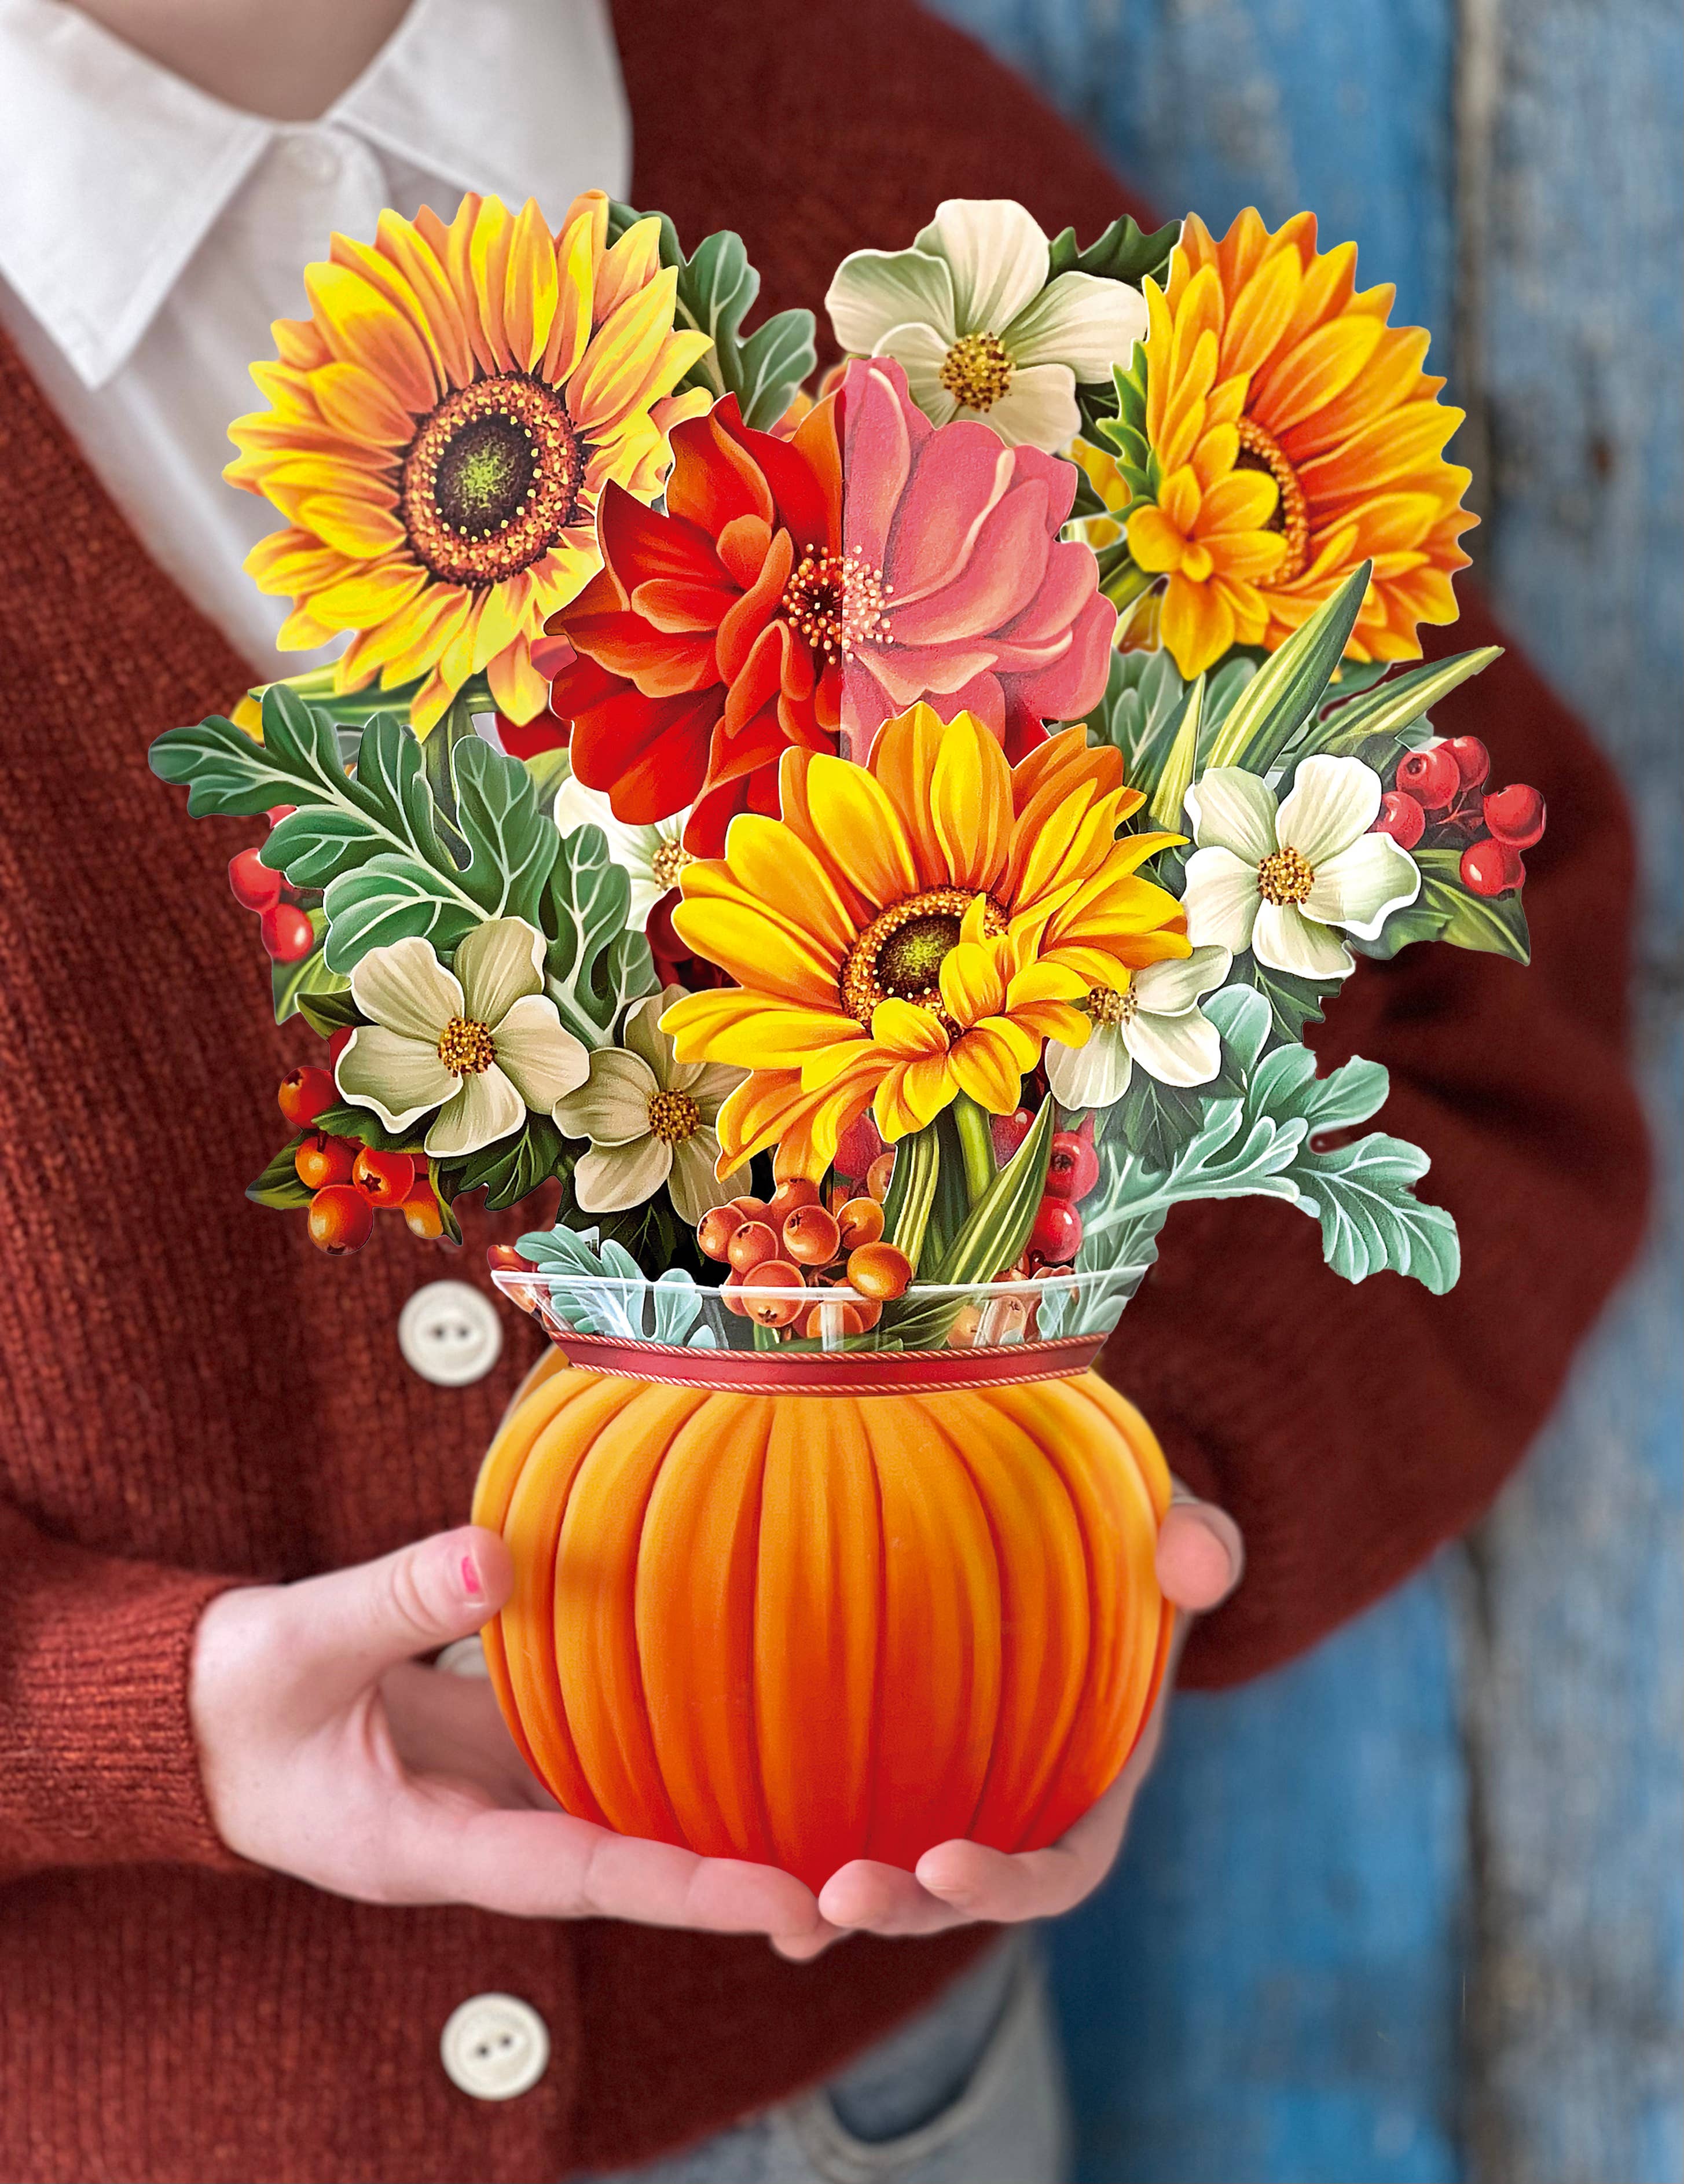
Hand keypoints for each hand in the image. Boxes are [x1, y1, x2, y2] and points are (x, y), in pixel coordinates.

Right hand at [189, 1525, 825, 1941]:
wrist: (196, 1715)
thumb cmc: (229, 1694)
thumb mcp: (294, 1644)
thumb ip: (390, 1603)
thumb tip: (496, 1557)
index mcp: (428, 1847)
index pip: (576, 1875)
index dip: (677, 1888)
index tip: (776, 1898)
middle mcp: (481, 1836)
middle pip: (623, 1869)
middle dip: (726, 1883)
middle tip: (847, 1885)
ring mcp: (496, 1796)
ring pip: (619, 1816)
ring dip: (710, 1819)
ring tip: (825, 1817)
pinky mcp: (501, 1749)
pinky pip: (594, 1756)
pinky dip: (659, 1745)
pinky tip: (731, 1714)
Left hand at [776, 1492, 1243, 1960]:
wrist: (1063, 1505)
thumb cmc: (1126, 1521)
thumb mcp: (1171, 1520)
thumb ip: (1195, 1541)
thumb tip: (1194, 1560)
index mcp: (1098, 1775)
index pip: (1063, 1864)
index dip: (1010, 1883)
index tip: (945, 1864)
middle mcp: (1026, 1802)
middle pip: (968, 1894)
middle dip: (909, 1909)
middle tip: (839, 1898)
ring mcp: (959, 1790)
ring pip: (905, 1877)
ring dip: (847, 1904)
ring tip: (789, 1917)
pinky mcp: (894, 1762)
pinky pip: (850, 1824)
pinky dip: (803, 1865)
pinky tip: (745, 1886)